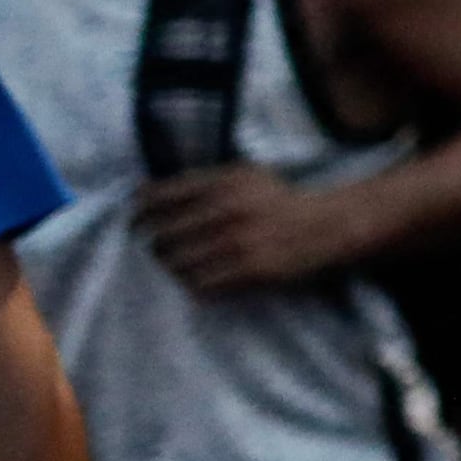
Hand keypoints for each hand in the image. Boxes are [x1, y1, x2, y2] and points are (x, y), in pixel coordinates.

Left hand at [133, 163, 369, 294]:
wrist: (328, 225)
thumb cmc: (281, 200)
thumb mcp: (244, 175)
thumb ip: (202, 182)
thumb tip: (147, 193)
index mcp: (222, 182)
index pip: (158, 197)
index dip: (137, 212)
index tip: (133, 221)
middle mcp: (227, 210)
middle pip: (162, 235)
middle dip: (152, 245)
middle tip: (154, 249)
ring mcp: (238, 242)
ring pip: (178, 263)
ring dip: (170, 268)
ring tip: (174, 267)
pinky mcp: (251, 270)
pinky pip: (201, 284)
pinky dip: (192, 284)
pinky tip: (196, 279)